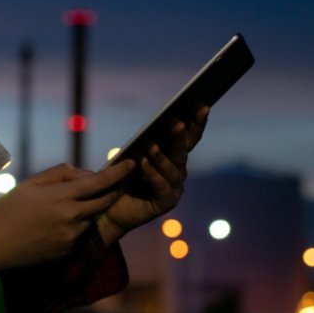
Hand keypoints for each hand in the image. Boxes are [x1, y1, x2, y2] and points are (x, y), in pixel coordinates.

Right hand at [0, 159, 134, 282]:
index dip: (118, 172)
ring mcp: (70, 237)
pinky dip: (76, 226)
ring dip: (89, 210)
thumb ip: (59, 174)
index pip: (98, 182)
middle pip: (104, 201)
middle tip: (119, 181)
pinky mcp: (67, 252)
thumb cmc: (8, 210)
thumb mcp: (30, 184)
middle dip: (114, 190)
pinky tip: (56, 224)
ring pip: (91, 218)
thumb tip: (84, 174)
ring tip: (67, 205)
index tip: (131, 163)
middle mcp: (70, 217)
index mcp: (60, 197)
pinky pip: (80, 234)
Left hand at [96, 106, 209, 244]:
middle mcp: (177, 171)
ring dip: (162, 157)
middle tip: (178, 122)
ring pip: (172, 169)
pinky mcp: (166, 202)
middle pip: (183, 150)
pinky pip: (161, 186)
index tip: (203, 105)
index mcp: (173, 156)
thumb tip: (153, 126)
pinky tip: (143, 163)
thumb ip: (146, 143)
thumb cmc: (122, 177)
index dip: (197, 123)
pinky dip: (152, 174)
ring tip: (151, 146)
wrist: (110, 207)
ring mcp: (174, 187)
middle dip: (182, 136)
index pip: (188, 137)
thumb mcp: (133, 154)